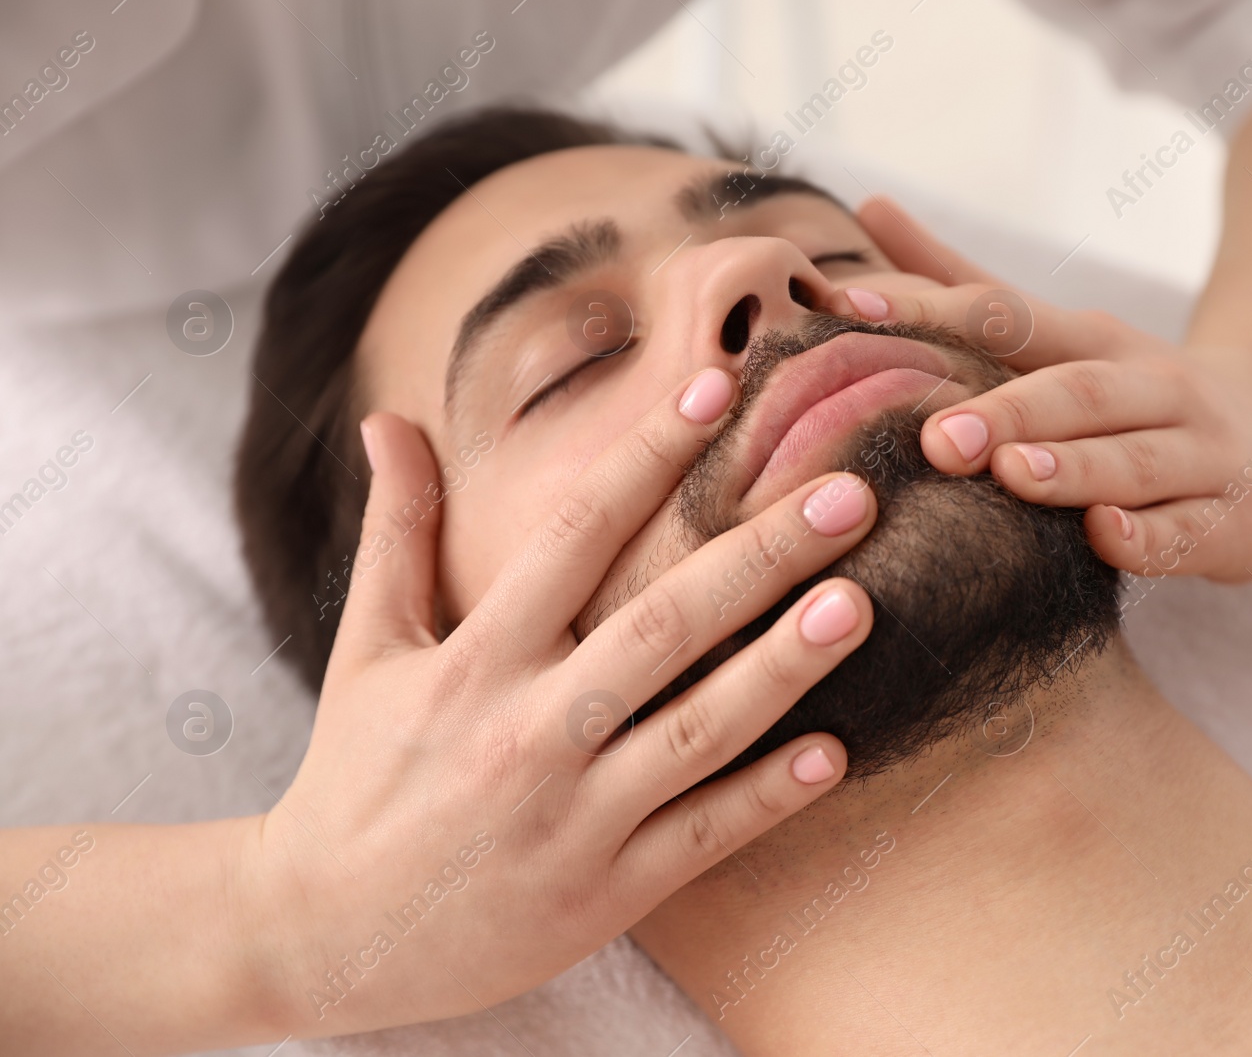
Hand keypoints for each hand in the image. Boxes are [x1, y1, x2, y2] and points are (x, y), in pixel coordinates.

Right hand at [243, 369, 876, 1036]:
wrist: (323, 936)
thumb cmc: (355, 777)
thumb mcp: (367, 649)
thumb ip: (397, 532)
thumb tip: (389, 419)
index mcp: (477, 659)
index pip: (577, 535)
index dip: (649, 455)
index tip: (719, 386)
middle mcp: (528, 728)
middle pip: (661, 626)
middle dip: (759, 558)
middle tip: (850, 495)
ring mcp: (572, 815)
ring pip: (695, 731)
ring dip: (781, 667)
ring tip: (858, 606)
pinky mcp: (605, 891)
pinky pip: (700, 837)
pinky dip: (767, 797)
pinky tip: (836, 752)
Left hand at [832, 196, 1251, 582]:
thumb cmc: (1136, 392)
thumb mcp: (1060, 336)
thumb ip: (964, 284)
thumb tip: (869, 204)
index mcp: (1095, 342)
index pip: (1008, 318)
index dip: (931, 312)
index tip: (850, 308)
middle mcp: (1153, 387)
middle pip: (1079, 391)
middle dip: (1009, 411)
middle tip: (937, 436)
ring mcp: (1203, 452)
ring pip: (1137, 459)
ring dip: (1075, 467)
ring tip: (1012, 474)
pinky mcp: (1239, 520)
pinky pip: (1191, 531)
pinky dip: (1150, 536)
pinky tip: (1104, 537)